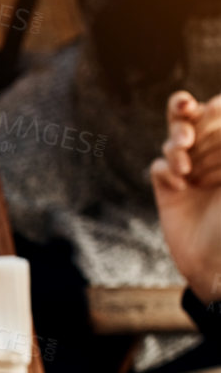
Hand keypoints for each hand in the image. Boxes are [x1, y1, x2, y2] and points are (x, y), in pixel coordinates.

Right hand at [152, 91, 220, 305]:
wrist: (218, 267)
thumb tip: (218, 105)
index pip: (219, 116)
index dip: (214, 107)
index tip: (214, 106)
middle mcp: (212, 159)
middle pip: (193, 120)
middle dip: (185, 112)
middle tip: (186, 110)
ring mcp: (190, 174)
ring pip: (173, 140)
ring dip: (175, 141)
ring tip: (183, 159)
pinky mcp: (169, 192)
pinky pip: (159, 169)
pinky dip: (165, 170)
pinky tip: (179, 186)